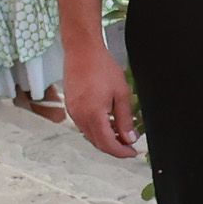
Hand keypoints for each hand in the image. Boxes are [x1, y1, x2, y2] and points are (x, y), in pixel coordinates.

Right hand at [58, 36, 139, 159]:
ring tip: (120, 132)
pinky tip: (107, 122)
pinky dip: (96, 129)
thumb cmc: (101, 67)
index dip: (121, 152)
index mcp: (93, 115)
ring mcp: (73, 112)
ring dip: (105, 139)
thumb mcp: (122, 93)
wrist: (82, 51)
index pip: (108, 144)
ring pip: (90, 136)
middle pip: (98, 143)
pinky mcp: (70, 107)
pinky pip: (83, 126)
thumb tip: (129, 138)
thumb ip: (125, 119)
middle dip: (114, 147)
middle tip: (128, 145)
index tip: (132, 152)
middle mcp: (80, 117)